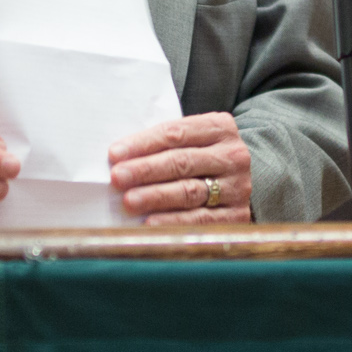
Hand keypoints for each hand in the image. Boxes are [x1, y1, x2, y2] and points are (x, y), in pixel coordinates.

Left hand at [109, 113, 252, 224]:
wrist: (237, 182)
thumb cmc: (200, 158)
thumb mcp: (190, 141)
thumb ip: (162, 145)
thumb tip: (118, 159)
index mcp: (219, 128)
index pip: (176, 133)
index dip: (143, 143)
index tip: (114, 154)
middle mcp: (233, 156)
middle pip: (182, 162)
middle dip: (146, 170)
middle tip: (117, 178)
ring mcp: (237, 187)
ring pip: (190, 191)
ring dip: (155, 196)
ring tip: (129, 201)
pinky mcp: (237, 215)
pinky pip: (199, 220)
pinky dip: (172, 221)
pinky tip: (150, 223)